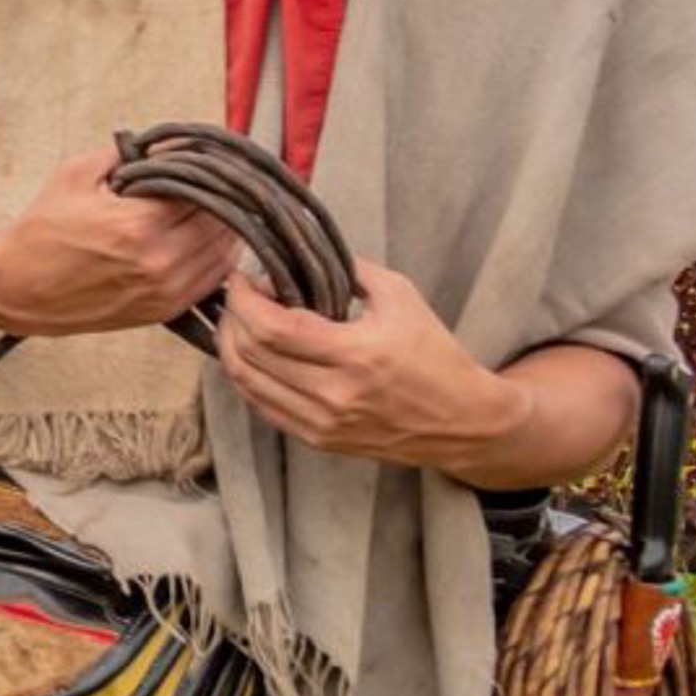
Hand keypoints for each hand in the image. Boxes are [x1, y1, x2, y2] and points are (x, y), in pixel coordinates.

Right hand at [0, 147, 241, 337]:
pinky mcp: (162, 310)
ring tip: (213, 207)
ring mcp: (164, 290)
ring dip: (226, 227)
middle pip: (221, 221)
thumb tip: (165, 143)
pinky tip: (206, 239)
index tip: (207, 159)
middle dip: (220, 196)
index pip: (202, 190)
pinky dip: (217, 256)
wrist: (18, 287)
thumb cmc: (41, 234)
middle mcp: (159, 261)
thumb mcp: (74, 175)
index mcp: (138, 224)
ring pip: (224, 251)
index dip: (208, 170)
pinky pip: (212, 280)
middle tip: (213, 180)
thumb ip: (124, 154)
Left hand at [217, 260, 526, 468]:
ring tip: (237, 322)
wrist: (464, 420)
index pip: (272, 328)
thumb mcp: (401, 297)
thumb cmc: (435, 353)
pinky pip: (261, 406)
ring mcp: (323, 422)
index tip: (240, 278)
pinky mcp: (318, 440)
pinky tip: (250, 355)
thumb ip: (349, 270)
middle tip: (236, 297)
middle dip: (231, 318)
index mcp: (357, 355)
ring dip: (230, 348)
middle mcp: (335, 394)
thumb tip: (298, 255)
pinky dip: (246, 377)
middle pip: (251, 354)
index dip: (244, 300)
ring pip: (246, 384)